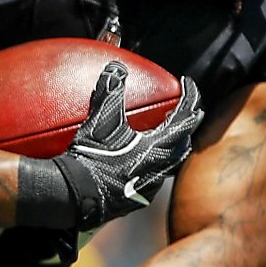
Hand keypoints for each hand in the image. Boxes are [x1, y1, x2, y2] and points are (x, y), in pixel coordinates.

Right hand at [52, 63, 203, 228]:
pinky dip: (157, 162)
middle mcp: (159, 168)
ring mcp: (150, 186)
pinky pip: (157, 177)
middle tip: (184, 109)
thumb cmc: (90, 158)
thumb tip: (116, 67)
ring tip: (167, 133)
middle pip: (185, 142)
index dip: (189, 97)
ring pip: (172, 162)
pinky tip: (144, 160)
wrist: (75, 196)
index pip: (185, 117)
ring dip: (173, 144)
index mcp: (157, 147)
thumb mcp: (100, 121)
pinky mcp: (138, 199)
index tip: (187, 84)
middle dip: (187, 123)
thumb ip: (110, 92)